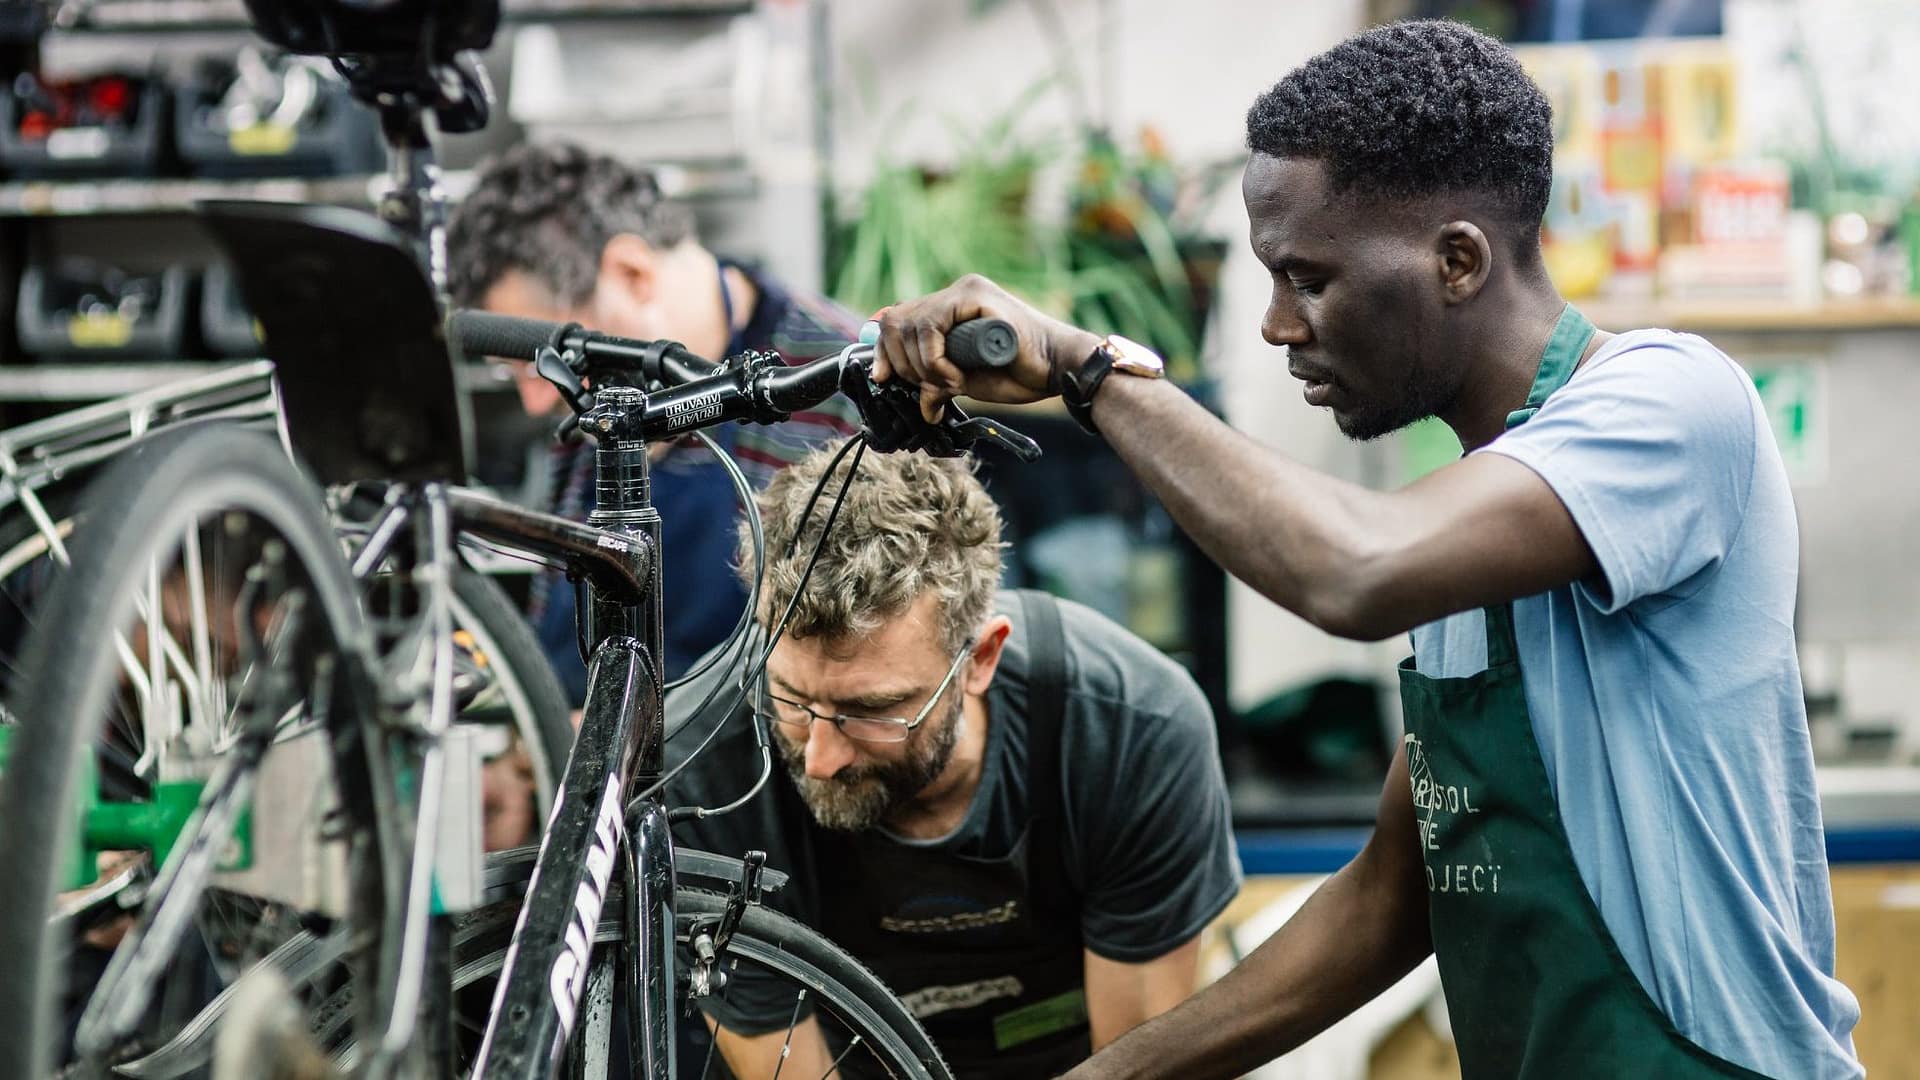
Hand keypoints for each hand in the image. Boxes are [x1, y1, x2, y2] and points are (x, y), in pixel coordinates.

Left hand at [873, 274, 1101, 423]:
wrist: (1056, 369)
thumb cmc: (1018, 374)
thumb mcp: (962, 380)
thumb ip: (934, 380)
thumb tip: (911, 395)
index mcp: (949, 309)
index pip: (898, 319)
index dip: (883, 350)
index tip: (883, 378)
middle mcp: (954, 294)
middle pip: (896, 321)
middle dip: (902, 364)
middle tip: (929, 389)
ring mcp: (964, 292)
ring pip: (911, 325)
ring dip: (922, 367)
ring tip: (950, 386)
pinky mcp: (974, 297)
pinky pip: (932, 329)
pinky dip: (935, 361)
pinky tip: (956, 378)